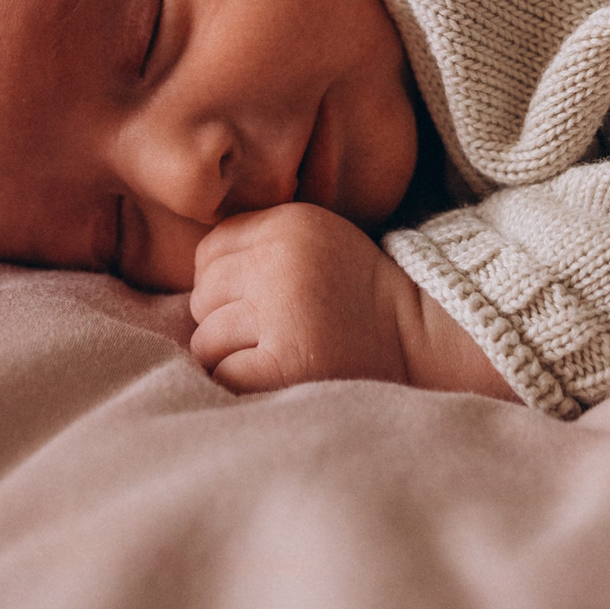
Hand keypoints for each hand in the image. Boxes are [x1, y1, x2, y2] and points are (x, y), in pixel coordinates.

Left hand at [189, 203, 517, 401]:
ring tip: (278, 355)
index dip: (226, 282)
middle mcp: (282, 263)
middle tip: (275, 332)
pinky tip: (276, 379)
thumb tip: (185, 286)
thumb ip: (256, 244)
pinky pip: (223, 375)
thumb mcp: (315, 242)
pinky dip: (241, 384)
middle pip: (202, 297)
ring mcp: (283, 313)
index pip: (208, 252)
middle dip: (227, 320)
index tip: (261, 299)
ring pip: (207, 340)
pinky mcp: (286, 362)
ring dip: (232, 357)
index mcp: (289, 224)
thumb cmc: (358, 295)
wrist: (424, 339)